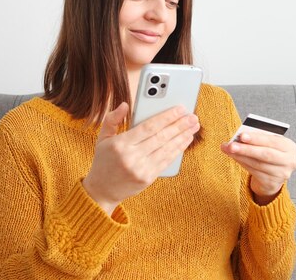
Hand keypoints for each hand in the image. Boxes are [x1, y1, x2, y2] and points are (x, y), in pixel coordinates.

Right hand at [83, 102, 199, 214]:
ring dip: (183, 136)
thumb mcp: (102, 138)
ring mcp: (141, 169)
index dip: (167, 117)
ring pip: (167, 149)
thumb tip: (125, 105)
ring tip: (193, 127)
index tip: (180, 109)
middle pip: (161, 137)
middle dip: (180, 125)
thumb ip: (112, 120)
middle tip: (193, 117)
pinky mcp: (148, 178)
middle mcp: (131, 156)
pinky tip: (186, 140)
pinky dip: (178, 149)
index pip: (149, 126)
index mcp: (120, 144)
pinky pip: (166, 161)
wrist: (102, 190)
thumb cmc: (103, 161)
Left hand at [221, 131, 295, 204]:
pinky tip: (234, 157)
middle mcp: (289, 161)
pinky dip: (242, 163)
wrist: (274, 174)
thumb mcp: (269, 144)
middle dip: (247, 149)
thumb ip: (259, 139)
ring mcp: (282, 174)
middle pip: (266, 154)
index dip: (257, 138)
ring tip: (228, 149)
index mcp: (290, 147)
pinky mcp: (272, 183)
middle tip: (231, 145)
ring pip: (257, 164)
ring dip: (241, 156)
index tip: (241, 135)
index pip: (273, 141)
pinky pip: (254, 172)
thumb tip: (240, 137)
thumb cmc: (270, 152)